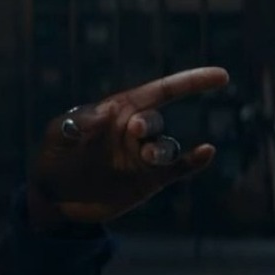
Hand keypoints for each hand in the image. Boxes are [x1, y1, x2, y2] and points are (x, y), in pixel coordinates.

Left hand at [28, 67, 229, 228]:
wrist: (53, 198)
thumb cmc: (54, 157)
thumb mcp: (58, 135)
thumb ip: (79, 122)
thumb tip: (107, 112)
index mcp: (119, 110)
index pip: (160, 91)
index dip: (191, 82)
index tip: (221, 76)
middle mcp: (135, 131)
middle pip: (155, 121)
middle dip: (148, 125)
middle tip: (134, 129)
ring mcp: (143, 156)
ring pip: (165, 147)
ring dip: (161, 150)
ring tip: (146, 158)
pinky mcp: (149, 181)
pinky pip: (178, 169)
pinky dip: (194, 162)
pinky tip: (205, 152)